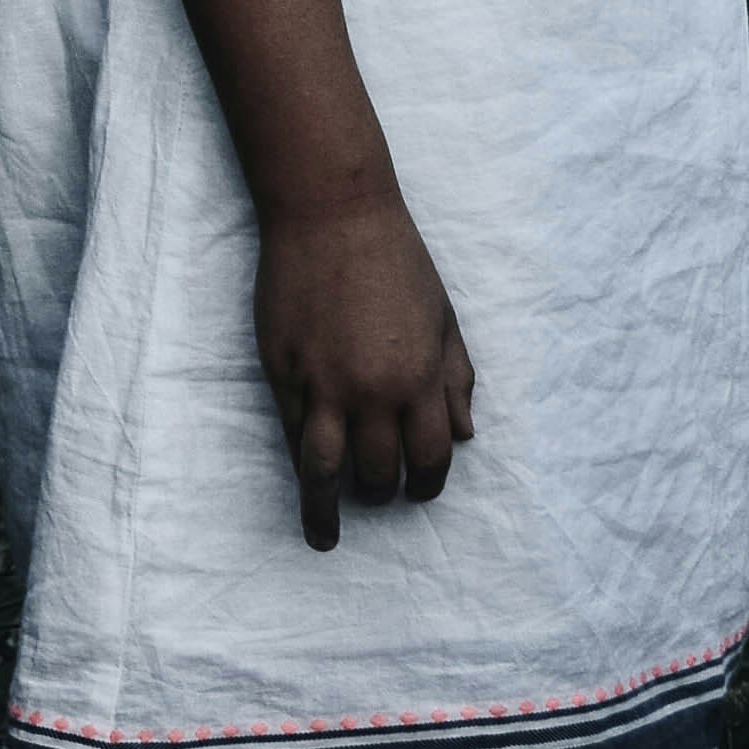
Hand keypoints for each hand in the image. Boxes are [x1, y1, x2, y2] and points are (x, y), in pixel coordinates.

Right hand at [253, 191, 475, 551]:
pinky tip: (303, 477)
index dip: (426, 484)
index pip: (429, 459)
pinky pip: (291, 434)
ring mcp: (323, 384)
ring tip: (324, 537)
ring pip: (324, 473)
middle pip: (376, 473)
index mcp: (420, 377)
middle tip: (375, 496)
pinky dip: (299, 462)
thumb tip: (465, 437)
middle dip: (379, 493)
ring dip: (325, 512)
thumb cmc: (396, 259)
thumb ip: (455, 378)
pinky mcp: (283, 371)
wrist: (332, 211)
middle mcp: (373, 390)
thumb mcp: (443, 316)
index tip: (418, 490)